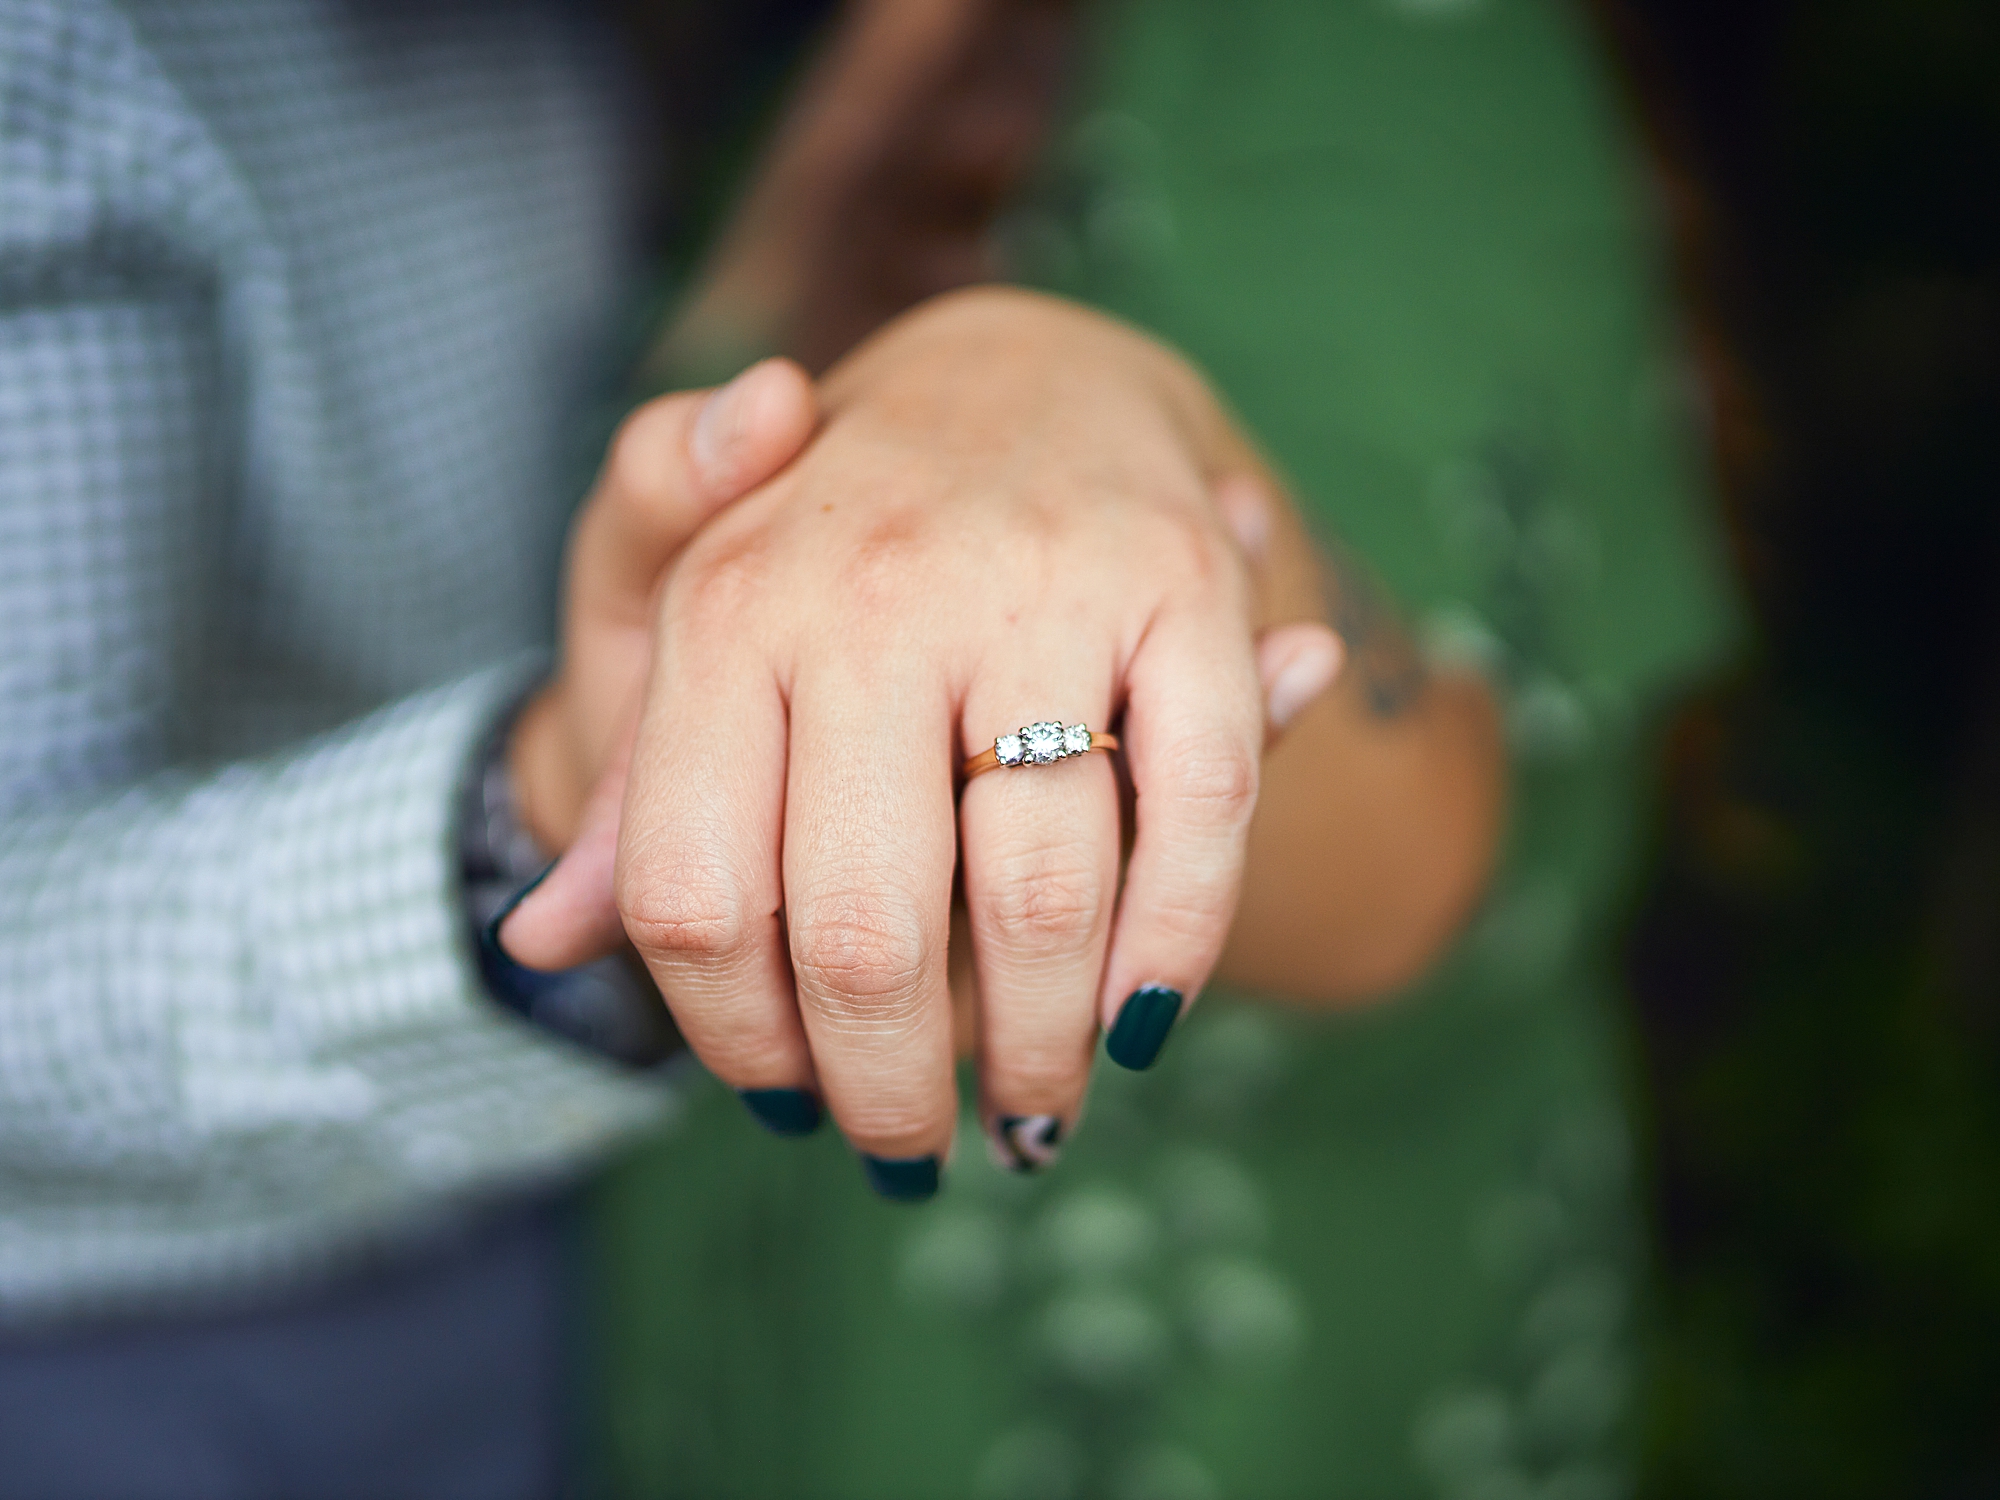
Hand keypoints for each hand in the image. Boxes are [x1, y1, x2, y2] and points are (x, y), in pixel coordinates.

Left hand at [507, 287, 1340, 1191]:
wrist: (1014, 372)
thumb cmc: (830, 544)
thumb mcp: (687, 636)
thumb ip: (634, 794)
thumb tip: (535, 943)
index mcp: (727, 607)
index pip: (695, 896)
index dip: (732, 1038)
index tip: (776, 1096)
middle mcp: (875, 587)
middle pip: (863, 931)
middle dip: (887, 1089)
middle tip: (905, 1146)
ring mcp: (1040, 579)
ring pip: (1037, 894)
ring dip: (1037, 1054)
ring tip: (1028, 1111)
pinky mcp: (1184, 580)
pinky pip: (1198, 808)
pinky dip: (1175, 948)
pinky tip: (1135, 1020)